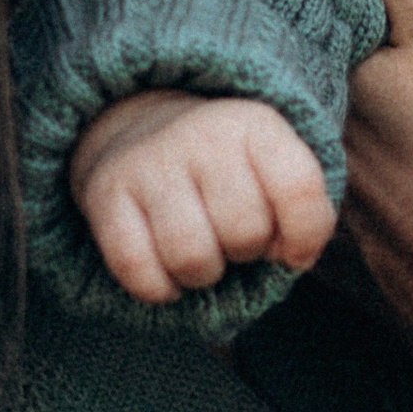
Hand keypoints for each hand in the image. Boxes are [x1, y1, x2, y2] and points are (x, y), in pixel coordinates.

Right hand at [68, 90, 335, 304]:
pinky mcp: (105, 194)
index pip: (300, 189)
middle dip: (247, 252)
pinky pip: (139, 271)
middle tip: (233, 236)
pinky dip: (160, 287)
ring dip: (203, 275)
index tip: (289, 245)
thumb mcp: (274, 165)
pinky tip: (167, 269)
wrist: (139, 127)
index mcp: (255, 124)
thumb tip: (297, 258)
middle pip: (245, 233)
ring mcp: (149, 163)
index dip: (306, 236)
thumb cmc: (225, 166)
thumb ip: (305, 210)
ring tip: (202, 252)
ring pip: (192, 258)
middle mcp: (201, 135)